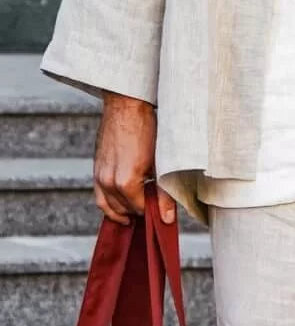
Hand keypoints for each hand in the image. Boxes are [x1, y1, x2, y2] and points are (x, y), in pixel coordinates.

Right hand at [94, 92, 175, 225]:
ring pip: (108, 206)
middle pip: (124, 210)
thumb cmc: (146, 131)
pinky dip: (110, 204)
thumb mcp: (160, 165)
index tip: (161, 208)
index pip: (140, 210)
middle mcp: (108, 182)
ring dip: (123, 211)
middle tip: (152, 207)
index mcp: (125, 183)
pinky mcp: (96, 168)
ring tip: (137, 211)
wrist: (126, 105)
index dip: (152, 211)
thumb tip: (167, 220)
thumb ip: (164, 196)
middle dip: (138, 211)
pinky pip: (99, 196)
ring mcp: (99, 175)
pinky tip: (122, 205)